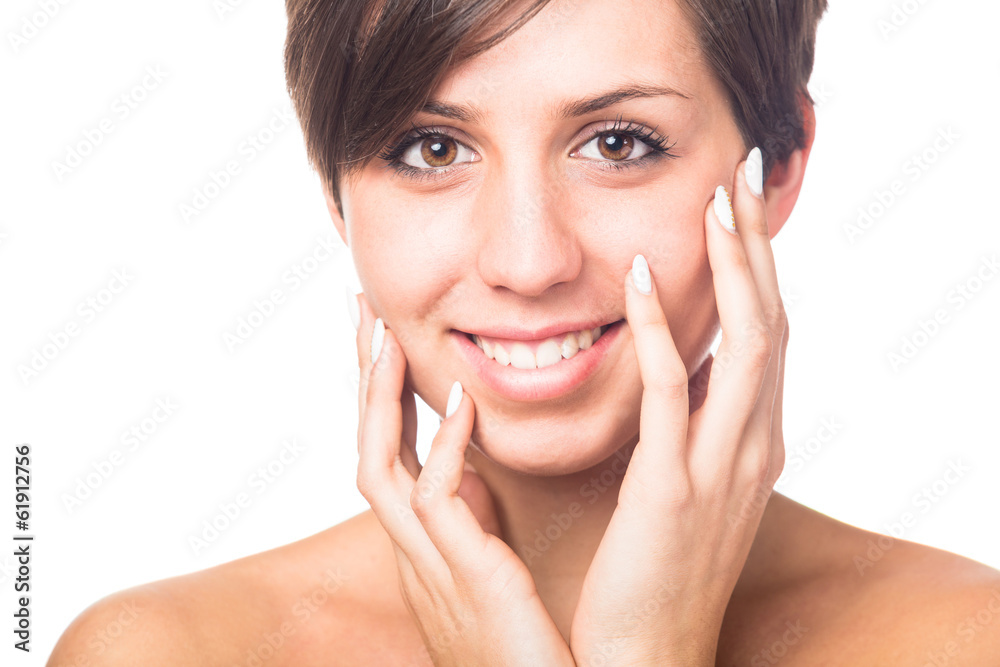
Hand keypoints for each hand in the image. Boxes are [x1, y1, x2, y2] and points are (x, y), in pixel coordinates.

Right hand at [352, 294, 575, 665]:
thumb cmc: (529, 649)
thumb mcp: (491, 571)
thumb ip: (476, 521)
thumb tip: (473, 469)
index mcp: (425, 544)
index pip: (390, 453)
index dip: (380, 394)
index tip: (381, 335)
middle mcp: (413, 551)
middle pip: (368, 448)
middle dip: (362, 380)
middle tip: (360, 310)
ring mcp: (430, 566)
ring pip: (380, 468)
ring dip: (379, 400)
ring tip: (384, 336)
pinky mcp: (463, 579)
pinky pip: (437, 502)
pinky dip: (444, 446)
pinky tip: (461, 400)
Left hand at [569, 148, 788, 664]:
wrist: (648, 656)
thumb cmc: (659, 569)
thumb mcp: (690, 484)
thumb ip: (695, 423)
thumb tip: (687, 364)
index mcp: (754, 442)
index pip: (767, 333)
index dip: (758, 266)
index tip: (741, 205)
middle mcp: (754, 446)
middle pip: (771, 321)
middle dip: (758, 245)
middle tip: (743, 173)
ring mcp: (723, 467)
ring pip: (745, 344)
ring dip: (732, 266)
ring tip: (717, 198)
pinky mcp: (675, 488)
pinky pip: (674, 392)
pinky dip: (660, 329)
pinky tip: (637, 277)